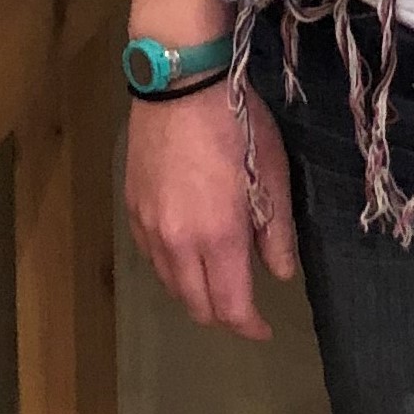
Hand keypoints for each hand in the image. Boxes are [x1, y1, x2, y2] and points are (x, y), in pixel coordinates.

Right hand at [124, 79, 297, 339]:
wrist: (180, 84)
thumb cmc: (236, 122)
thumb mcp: (271, 172)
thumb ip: (276, 231)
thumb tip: (281, 273)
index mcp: (218, 237)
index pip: (231, 307)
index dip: (249, 326)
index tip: (264, 330)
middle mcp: (177, 244)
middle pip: (196, 305)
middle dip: (222, 313)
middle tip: (244, 303)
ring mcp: (148, 228)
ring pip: (170, 284)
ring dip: (195, 291)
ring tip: (217, 275)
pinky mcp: (132, 210)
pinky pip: (151, 257)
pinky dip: (171, 266)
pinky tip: (187, 248)